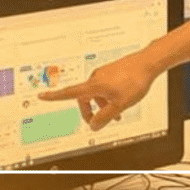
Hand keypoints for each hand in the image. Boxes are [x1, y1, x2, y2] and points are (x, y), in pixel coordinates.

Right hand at [39, 53, 157, 129]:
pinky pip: (104, 88)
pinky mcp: (111, 73)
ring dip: (103, 105)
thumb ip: (105, 117)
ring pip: (97, 94)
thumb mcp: (119, 105)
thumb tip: (93, 126)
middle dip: (91, 111)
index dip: (54, 96)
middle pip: (85, 98)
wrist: (147, 64)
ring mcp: (103, 74)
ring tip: (117, 114)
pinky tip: (121, 101)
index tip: (41, 96)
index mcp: (93, 86)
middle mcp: (95, 78)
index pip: (69, 93)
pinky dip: (108, 97)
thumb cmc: (134, 81)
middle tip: (100, 122)